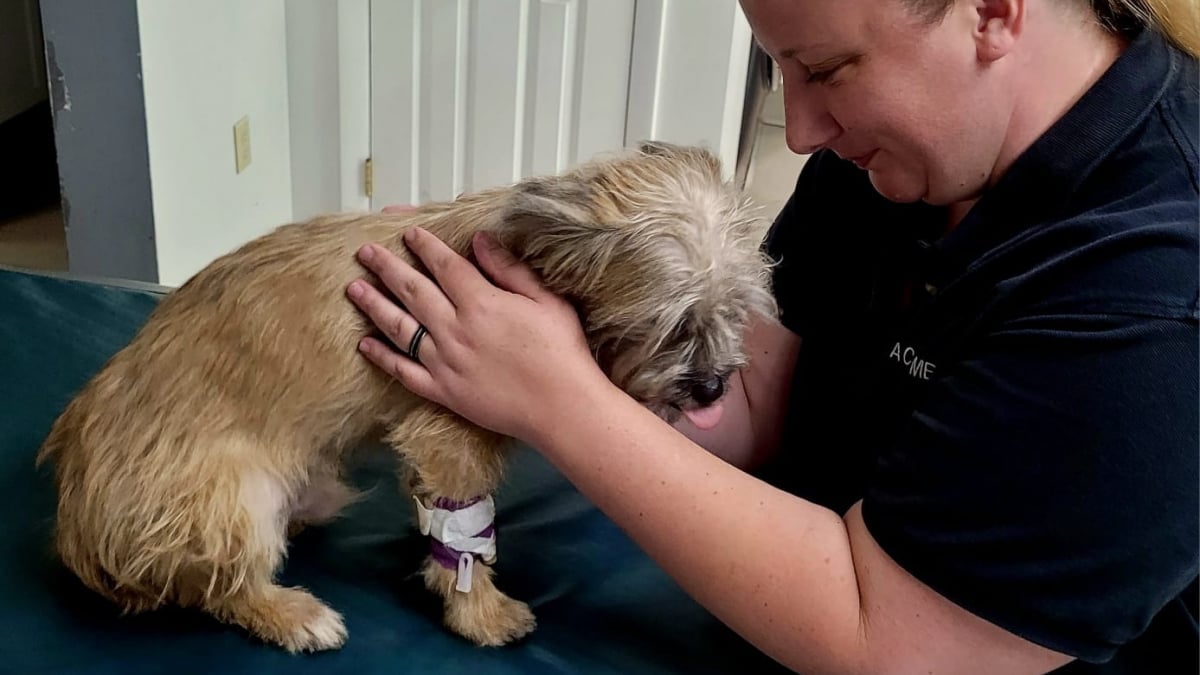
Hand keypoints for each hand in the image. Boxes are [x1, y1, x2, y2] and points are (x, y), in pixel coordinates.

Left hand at [346, 228, 606, 441]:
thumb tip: (481, 240)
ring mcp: (444, 363)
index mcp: (482, 304)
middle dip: (387, 267)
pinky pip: (403, 372)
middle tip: (366, 251)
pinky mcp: (443, 392)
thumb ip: (510, 269)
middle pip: (413, 291)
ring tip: (354, 288)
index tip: (409, 233)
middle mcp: (455, 330)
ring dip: (374, 305)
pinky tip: (365, 345)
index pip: (445, 266)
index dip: (425, 247)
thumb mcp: (547, 300)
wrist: (562, 408)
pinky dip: (382, 358)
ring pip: (399, 328)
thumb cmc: (562, 352)